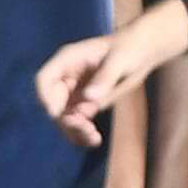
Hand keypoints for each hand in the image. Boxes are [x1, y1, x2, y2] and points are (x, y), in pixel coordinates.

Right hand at [36, 27, 153, 148]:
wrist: (142, 51)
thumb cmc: (130, 48)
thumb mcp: (120, 60)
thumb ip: (104, 78)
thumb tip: (89, 98)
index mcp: (67, 60)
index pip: (44, 80)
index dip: (46, 98)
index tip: (57, 114)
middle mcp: (66, 77)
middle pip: (53, 104)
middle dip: (65, 120)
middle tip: (86, 129)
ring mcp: (74, 92)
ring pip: (64, 118)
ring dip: (74, 131)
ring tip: (93, 138)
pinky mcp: (85, 104)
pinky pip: (78, 123)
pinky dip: (82, 134)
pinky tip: (95, 140)